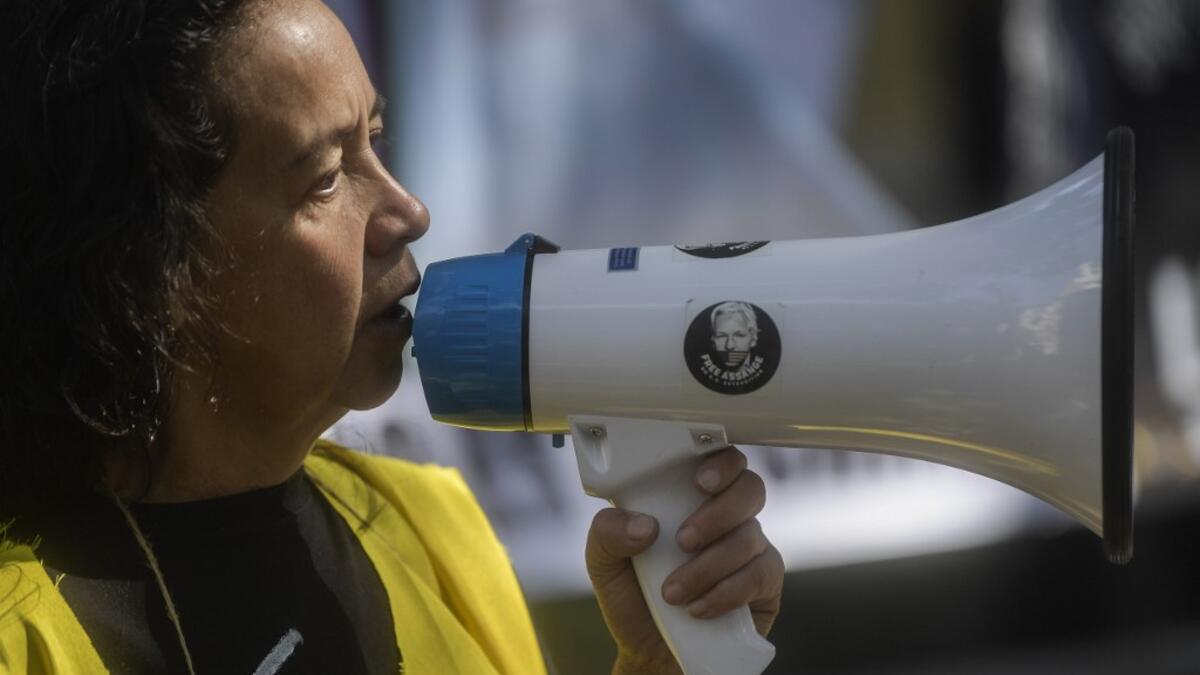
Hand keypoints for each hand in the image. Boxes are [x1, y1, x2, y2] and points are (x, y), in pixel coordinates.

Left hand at [585, 447, 783, 673]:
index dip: (721, 462)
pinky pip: (761, 574)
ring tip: (672, 593)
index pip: (720, 459)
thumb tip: (646, 525)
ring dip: (708, 565)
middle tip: (683, 540)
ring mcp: (749, 547)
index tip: (700, 481)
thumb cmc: (632, 595)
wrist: (651, 652)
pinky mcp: (764, 582)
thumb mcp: (603, 561)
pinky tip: (698, 608)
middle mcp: (726, 515)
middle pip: (750, 488)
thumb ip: (608, 532)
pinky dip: (727, 591)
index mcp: (688, 496)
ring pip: (750, 536)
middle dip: (718, 513)